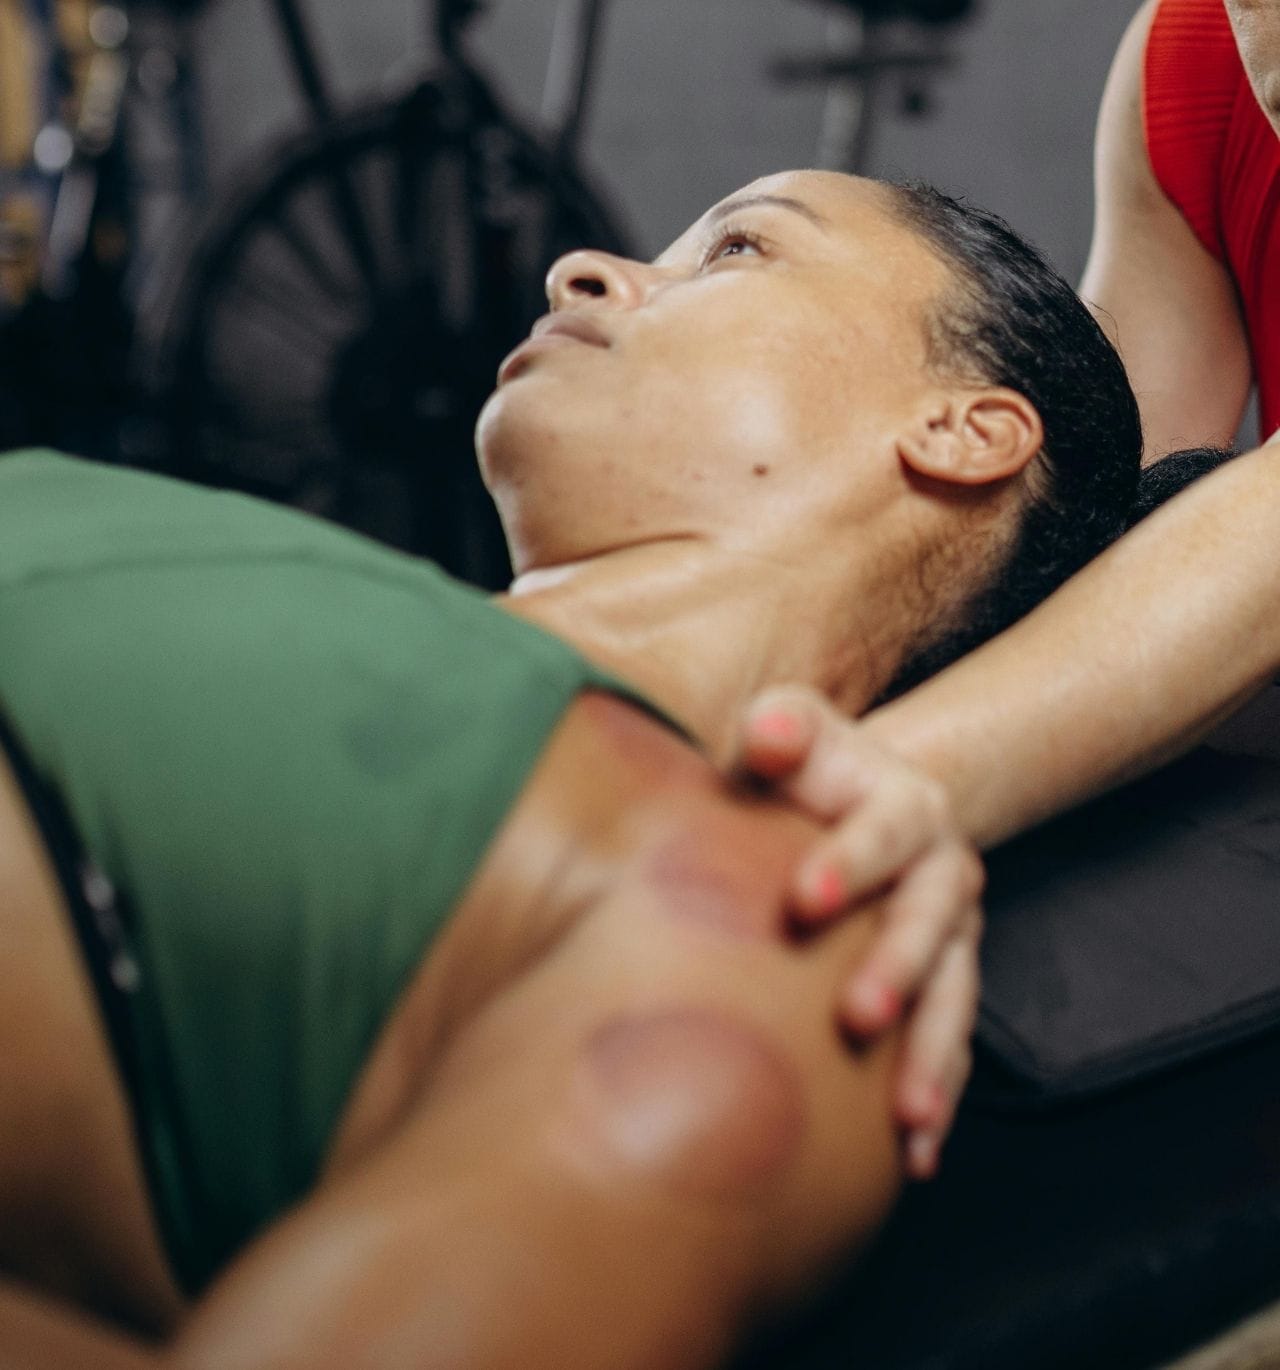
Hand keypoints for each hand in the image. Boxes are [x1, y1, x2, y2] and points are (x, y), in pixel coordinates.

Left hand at [733, 685, 983, 1179]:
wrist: (839, 803)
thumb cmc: (796, 769)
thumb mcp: (785, 729)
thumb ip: (777, 726)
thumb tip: (765, 734)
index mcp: (906, 803)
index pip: (885, 832)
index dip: (851, 863)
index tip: (803, 899)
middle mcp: (942, 869)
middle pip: (931, 921)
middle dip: (898, 968)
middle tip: (856, 1014)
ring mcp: (949, 933)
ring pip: (952, 994)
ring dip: (932, 1052)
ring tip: (906, 1112)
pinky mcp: (941, 984)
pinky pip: (950, 1043)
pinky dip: (938, 1092)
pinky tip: (915, 1152)